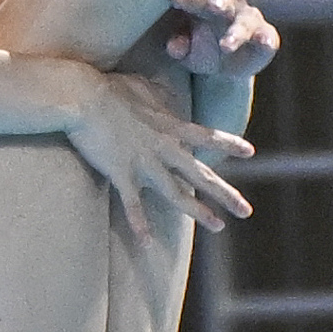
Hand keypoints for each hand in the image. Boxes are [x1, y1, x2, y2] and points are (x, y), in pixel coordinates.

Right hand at [61, 67, 254, 241]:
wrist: (82, 97)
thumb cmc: (108, 88)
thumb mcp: (141, 87)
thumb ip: (157, 96)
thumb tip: (165, 95)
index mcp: (169, 126)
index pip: (206, 137)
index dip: (228, 144)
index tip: (250, 152)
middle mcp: (163, 147)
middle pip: (200, 174)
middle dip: (226, 194)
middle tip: (246, 211)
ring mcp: (144, 163)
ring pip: (177, 193)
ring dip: (199, 212)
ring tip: (219, 226)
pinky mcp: (121, 173)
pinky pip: (132, 205)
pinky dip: (140, 224)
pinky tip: (147, 243)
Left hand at [166, 0, 278, 81]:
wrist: (228, 69)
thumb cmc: (204, 49)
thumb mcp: (188, 52)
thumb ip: (179, 47)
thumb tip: (174, 47)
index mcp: (208, 5)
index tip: (176, 0)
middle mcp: (232, 8)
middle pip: (225, 3)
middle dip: (219, 3)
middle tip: (212, 5)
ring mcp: (251, 22)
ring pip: (245, 23)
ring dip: (237, 32)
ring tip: (226, 45)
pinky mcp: (267, 39)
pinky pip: (268, 38)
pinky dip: (266, 40)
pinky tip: (265, 42)